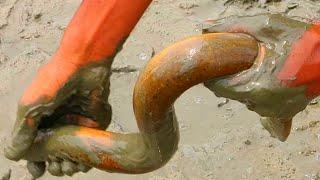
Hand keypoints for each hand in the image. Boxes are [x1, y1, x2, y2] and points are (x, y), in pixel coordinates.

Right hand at [4, 56, 111, 176]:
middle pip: (54, 153)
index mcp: (38, 120)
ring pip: (72, 152)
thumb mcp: (31, 106)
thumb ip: (22, 131)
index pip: (34, 148)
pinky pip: (88, 145)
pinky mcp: (92, 123)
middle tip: (57, 166)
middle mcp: (56, 123)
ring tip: (69, 166)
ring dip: (70, 164)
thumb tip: (12, 155)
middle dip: (54, 165)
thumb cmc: (54, 81)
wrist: (84, 64)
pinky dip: (86, 157)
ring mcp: (75, 124)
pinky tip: (83, 162)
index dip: (35, 162)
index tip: (38, 171)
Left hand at [203, 14, 319, 140]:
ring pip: (245, 98)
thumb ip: (233, 27)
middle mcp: (261, 104)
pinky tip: (265, 80)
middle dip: (230, 76)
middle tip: (240, 60)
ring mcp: (273, 110)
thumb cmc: (300, 41)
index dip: (213, 73)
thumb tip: (205, 28)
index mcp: (254, 87)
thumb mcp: (266, 26)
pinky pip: (261, 104)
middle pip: (230, 92)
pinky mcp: (283, 112)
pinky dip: (259, 92)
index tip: (216, 62)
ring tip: (257, 67)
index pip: (217, 86)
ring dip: (244, 84)